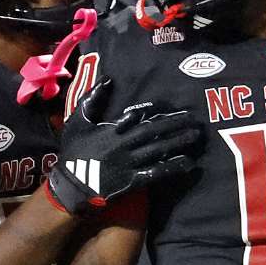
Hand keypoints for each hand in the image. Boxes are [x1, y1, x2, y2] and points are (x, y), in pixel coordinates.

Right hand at [47, 76, 199, 213]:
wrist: (70, 185)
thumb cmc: (73, 152)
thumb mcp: (77, 122)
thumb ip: (92, 99)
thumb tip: (107, 79)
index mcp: (111, 131)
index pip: (138, 118)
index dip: (156, 113)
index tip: (173, 108)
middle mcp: (123, 145)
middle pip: (153, 133)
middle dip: (173, 125)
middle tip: (193, 119)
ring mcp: (129, 164)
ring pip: (157, 150)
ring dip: (178, 142)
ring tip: (195, 135)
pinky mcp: (132, 181)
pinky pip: (156, 173)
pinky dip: (172, 167)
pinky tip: (188, 163)